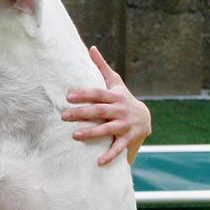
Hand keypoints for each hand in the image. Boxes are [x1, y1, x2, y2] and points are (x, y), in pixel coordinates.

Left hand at [61, 46, 151, 164]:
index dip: (84, 94)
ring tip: (75, 135)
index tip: (68, 96)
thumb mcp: (115, 83)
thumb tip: (91, 48)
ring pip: (106, 129)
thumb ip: (101, 67)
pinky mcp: (127, 139)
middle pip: (99, 111)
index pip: (98, 93)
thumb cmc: (123, 98)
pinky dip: (109, 155)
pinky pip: (118, 148)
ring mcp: (124, 125)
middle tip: (64, 116)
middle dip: (81, 113)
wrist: (145, 118)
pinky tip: (98, 162)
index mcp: (115, 96)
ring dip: (91, 133)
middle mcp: (120, 110)